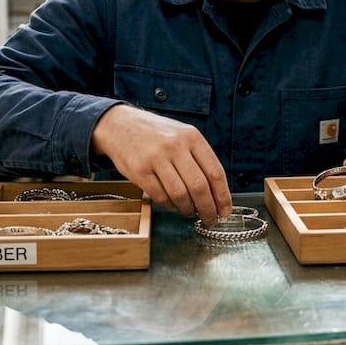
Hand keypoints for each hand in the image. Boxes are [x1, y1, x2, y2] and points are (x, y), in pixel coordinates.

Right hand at [91, 104, 232, 223]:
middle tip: (210, 219)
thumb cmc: (155, 134)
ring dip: (188, 210)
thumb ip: (198, 158)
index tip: (225, 211)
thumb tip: (217, 192)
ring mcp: (156, 158)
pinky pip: (160, 197)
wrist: (120, 125)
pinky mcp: (140, 171)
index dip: (223, 196)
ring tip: (190, 212)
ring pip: (180, 194)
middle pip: (199, 186)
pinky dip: (170, 206)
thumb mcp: (181, 135)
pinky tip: (173, 205)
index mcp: (192, 137)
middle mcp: (175, 146)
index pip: (215, 172)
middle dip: (208, 209)